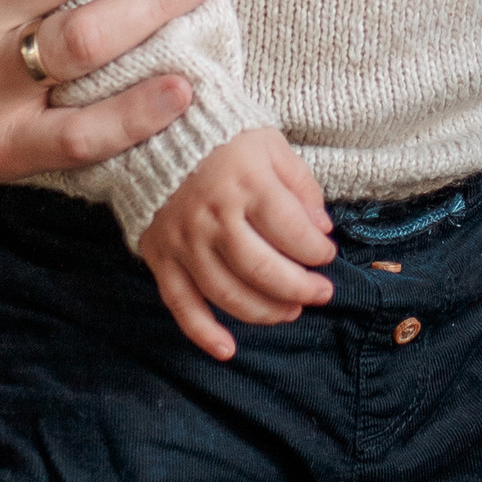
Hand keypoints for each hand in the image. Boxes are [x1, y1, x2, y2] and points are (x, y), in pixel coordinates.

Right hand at [137, 127, 335, 361]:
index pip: (292, 231)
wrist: (156, 131)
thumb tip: (322, 228)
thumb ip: (300, 185)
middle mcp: (212, 214)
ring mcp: (183, 239)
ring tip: (290, 312)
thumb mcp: (270, 144)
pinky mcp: (159, 255)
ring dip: (264, 311)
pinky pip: (180, 303)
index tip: (326, 255)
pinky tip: (227, 349)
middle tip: (320, 293)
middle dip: (300, 288)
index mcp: (246, 182)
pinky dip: (202, 332)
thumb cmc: (224, 139)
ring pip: (227, 293)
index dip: (317, 251)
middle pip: (262, 269)